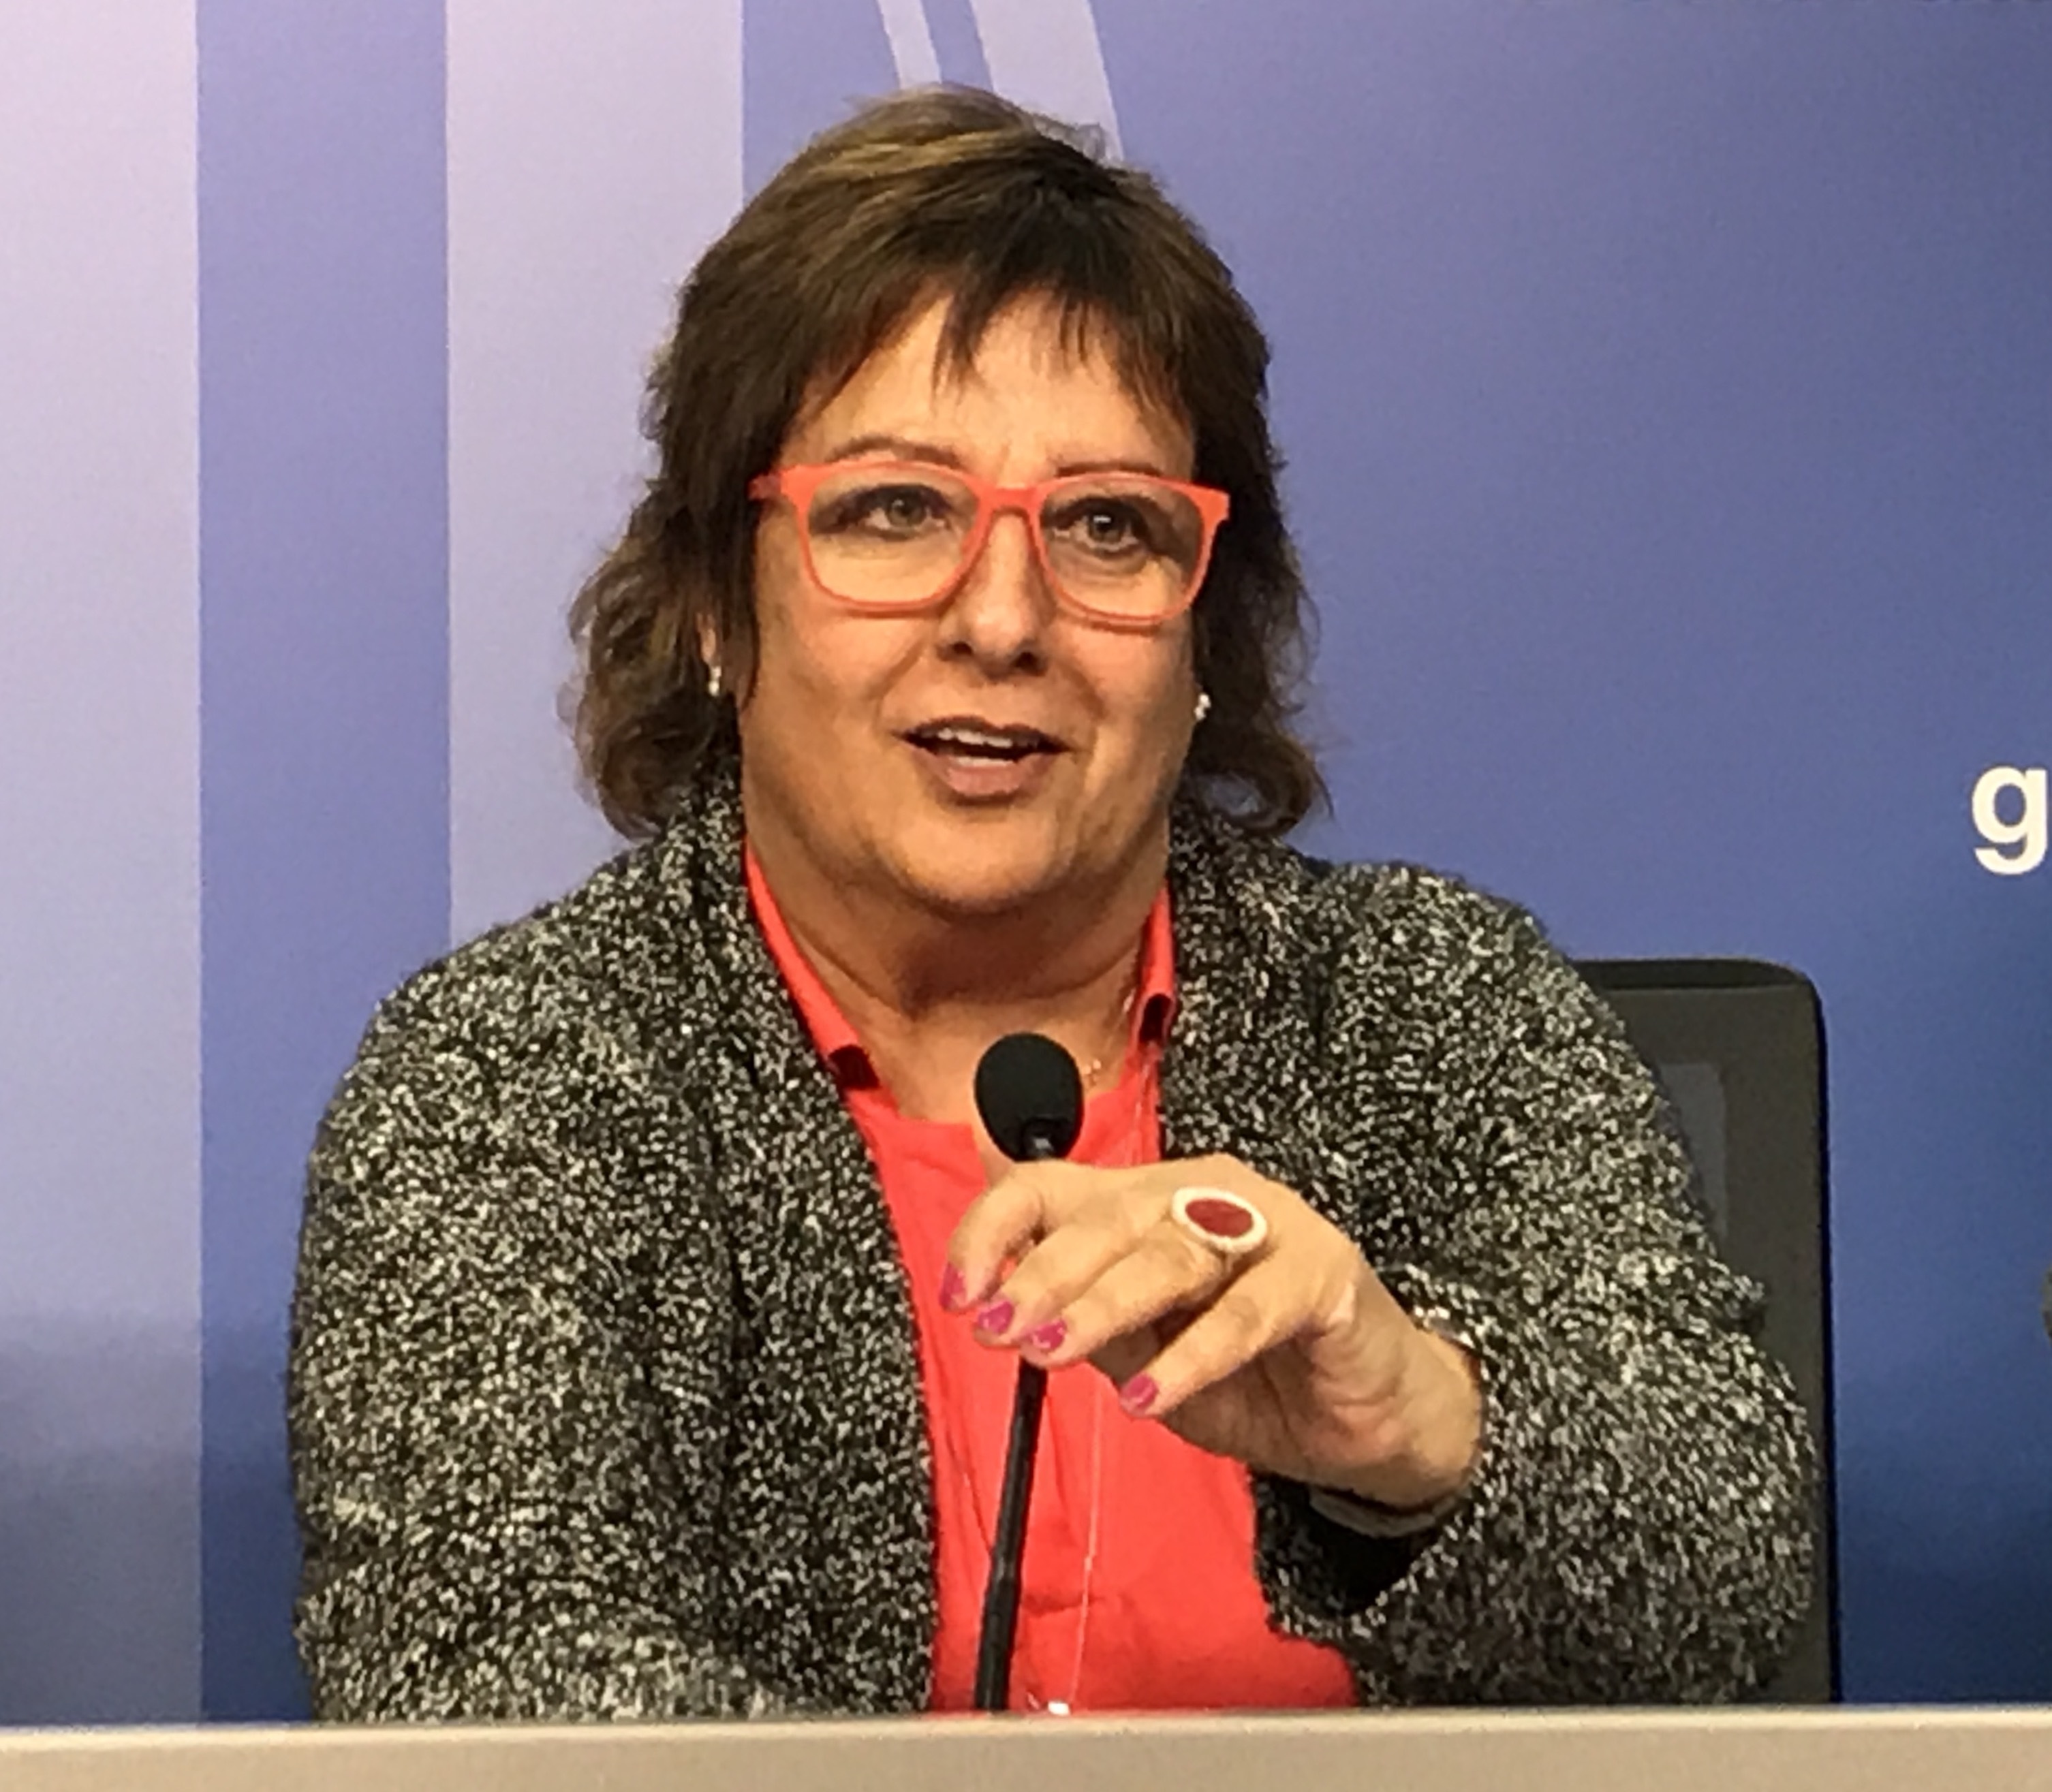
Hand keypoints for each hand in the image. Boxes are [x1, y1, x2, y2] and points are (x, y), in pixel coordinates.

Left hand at [942, 1153, 1482, 1511]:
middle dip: (1042, 1274)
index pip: (1049, 1187)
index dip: (994, 1232)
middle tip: (996, 1329)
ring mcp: (1269, 1223)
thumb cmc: (1246, 1370)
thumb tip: (980, 1290)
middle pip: (1106, 1217)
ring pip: (1171, 1254)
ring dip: (1103, 1304)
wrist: (1366, 1412)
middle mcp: (1202, 1191)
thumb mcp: (1138, 1346)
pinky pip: (1248, 1313)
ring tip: (1050, 1353)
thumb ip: (1074, 1311)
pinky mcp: (1323, 1272)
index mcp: (1144, 1199)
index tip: (957, 1295)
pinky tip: (1150, 1399)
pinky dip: (1193, 1356)